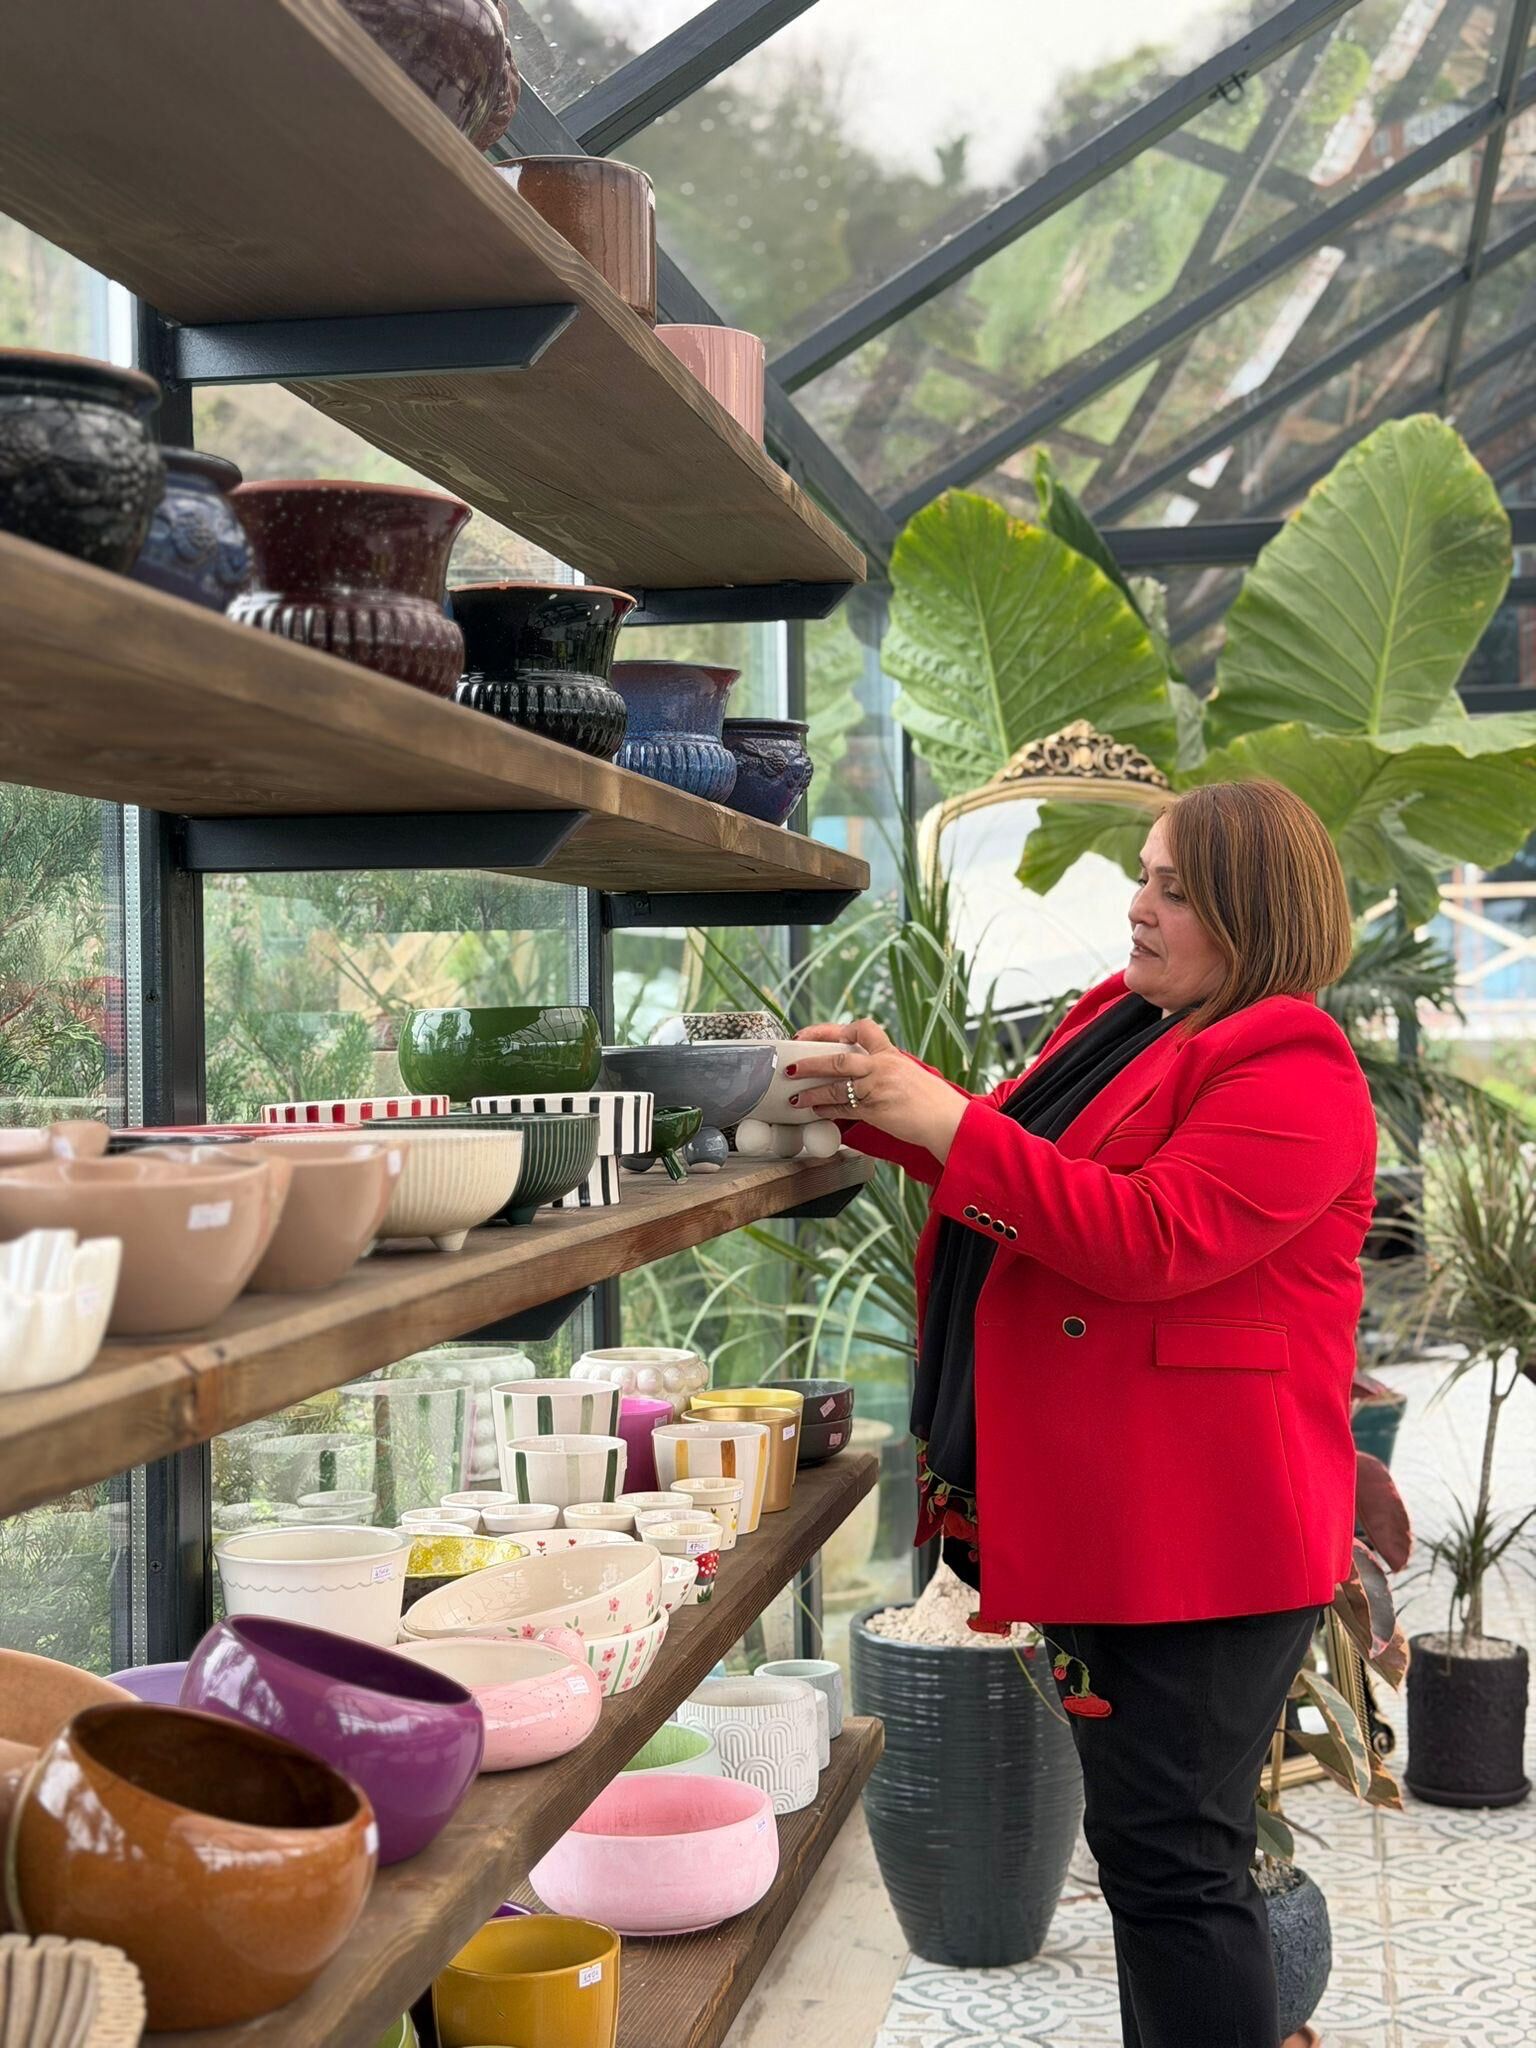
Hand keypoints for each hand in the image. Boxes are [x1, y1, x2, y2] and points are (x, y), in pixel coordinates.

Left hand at [787, 1018, 967, 1160]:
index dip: (836, 1030)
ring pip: (835, 1087)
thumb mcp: (910, 1072)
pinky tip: (816, 1111)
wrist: (948, 1120)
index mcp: (891, 1054)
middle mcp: (882, 1067)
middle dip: (810, 1062)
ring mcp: (877, 1089)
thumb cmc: (932, 1099)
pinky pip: (843, 1109)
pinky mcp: (875, 1111)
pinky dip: (826, 1110)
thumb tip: (860, 1070)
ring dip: (812, 1092)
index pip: (862, 1029)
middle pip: (838, 1059)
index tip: (816, 1035)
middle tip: (792, 1065)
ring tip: (796, 1097)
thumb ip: (885, 1066)